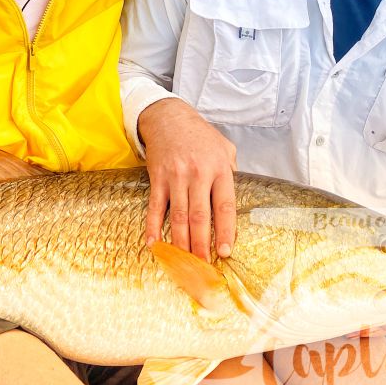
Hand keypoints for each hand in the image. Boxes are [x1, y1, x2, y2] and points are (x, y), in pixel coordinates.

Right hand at [138, 98, 237, 260]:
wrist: (169, 117)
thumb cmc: (200, 136)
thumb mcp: (225, 148)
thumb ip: (231, 173)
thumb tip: (232, 201)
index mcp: (219, 169)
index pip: (225, 206)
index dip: (225, 231)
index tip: (225, 251)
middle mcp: (197, 174)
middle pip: (199, 216)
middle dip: (201, 245)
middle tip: (202, 266)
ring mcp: (175, 176)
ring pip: (178, 216)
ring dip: (180, 242)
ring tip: (184, 262)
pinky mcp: (157, 178)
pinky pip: (155, 207)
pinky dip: (153, 227)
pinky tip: (154, 244)